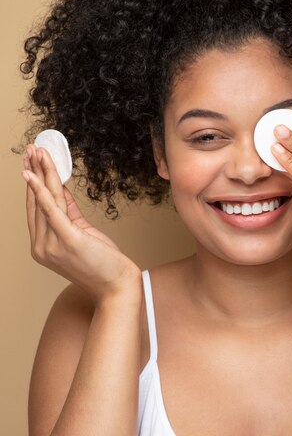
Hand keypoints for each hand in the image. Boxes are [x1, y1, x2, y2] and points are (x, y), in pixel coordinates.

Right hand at [22, 144, 141, 303]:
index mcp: (43, 245)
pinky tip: (35, 175)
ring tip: (36, 151)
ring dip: (40, 172)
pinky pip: (51, 211)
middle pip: (36, 201)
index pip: (35, 208)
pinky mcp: (67, 240)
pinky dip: (42, 191)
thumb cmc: (102, 263)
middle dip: (34, 172)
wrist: (117, 287)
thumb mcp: (82, 234)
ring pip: (45, 200)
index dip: (33, 183)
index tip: (31, 162)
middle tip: (31, 148)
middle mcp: (41, 246)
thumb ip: (69, 213)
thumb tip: (60, 189)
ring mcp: (51, 245)